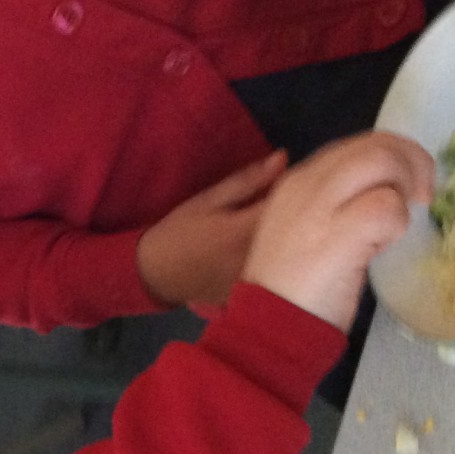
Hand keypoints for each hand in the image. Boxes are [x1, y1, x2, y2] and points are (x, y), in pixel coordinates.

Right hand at [136, 150, 286, 307]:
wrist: (155, 274)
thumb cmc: (179, 232)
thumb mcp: (208, 200)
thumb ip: (247, 181)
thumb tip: (282, 157)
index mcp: (243, 230)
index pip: (288, 205)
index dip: (298, 191)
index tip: (298, 183)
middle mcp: (253, 258)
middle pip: (294, 233)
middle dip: (297, 215)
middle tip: (294, 205)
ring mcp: (253, 281)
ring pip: (288, 255)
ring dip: (291, 239)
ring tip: (285, 228)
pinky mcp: (251, 296)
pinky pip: (276, 276)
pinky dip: (279, 263)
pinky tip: (272, 255)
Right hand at [241, 131, 432, 330]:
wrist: (269, 324)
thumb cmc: (290, 288)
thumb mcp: (304, 231)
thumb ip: (334, 205)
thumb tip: (385, 194)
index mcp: (298, 182)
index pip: (356, 145)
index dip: (392, 156)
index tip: (407, 186)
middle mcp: (306, 183)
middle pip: (375, 144)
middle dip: (412, 162)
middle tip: (424, 196)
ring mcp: (320, 204)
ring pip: (382, 161)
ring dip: (405, 189)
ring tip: (397, 225)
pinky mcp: (340, 231)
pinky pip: (387, 206)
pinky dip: (397, 224)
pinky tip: (381, 248)